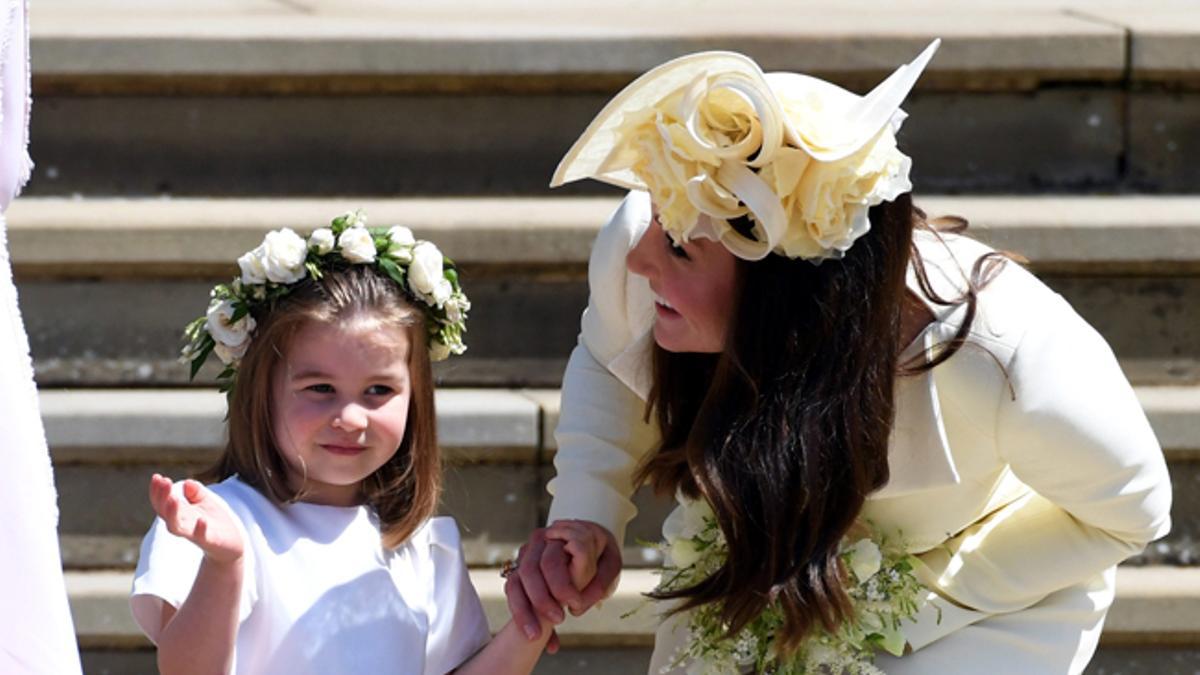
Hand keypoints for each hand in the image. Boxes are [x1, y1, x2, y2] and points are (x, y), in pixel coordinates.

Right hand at [148, 474, 243, 564]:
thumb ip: (195, 492)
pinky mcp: (209, 541)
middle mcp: (183, 524)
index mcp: (179, 514)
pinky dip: (199, 530)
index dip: (157, 491)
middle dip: (163, 497)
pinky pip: (201, 537)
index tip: (157, 477)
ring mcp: (194, 534)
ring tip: (173, 499)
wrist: (231, 545)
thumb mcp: (205, 502)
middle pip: (165, 513)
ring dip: (173, 513)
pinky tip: (201, 520)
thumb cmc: (214, 521)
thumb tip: (187, 483)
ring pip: (176, 527)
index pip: (162, 503)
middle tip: (164, 482)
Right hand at [504, 522, 621, 649]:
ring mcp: (526, 556)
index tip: (575, 605)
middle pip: (530, 571)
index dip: (561, 584)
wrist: (591, 544)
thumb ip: (599, 581)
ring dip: (524, 612)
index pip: (552, 560)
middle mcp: (538, 542)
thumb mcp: (610, 563)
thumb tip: (576, 608)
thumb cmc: (601, 554)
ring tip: (536, 636)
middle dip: (542, 600)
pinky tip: (532, 634)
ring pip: (515, 582)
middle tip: (559, 620)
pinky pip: (512, 592)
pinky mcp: (518, 571)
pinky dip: (520, 615)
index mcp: (561, 534)